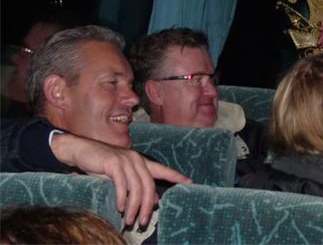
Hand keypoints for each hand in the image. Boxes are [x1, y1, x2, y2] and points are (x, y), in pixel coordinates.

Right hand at [50, 133, 190, 226]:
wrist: (81, 150)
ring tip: (130, 220)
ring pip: (136, 187)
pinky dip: (122, 198)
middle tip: (143, 223)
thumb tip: (155, 201)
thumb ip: (137, 186)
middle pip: (149, 185)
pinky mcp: (113, 162)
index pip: (162, 169)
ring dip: (134, 207)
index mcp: (141, 162)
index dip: (176, 176)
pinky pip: (122, 184)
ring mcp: (126, 160)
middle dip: (147, 206)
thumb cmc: (102, 165)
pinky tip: (121, 208)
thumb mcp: (122, 177)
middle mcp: (136, 159)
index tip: (190, 182)